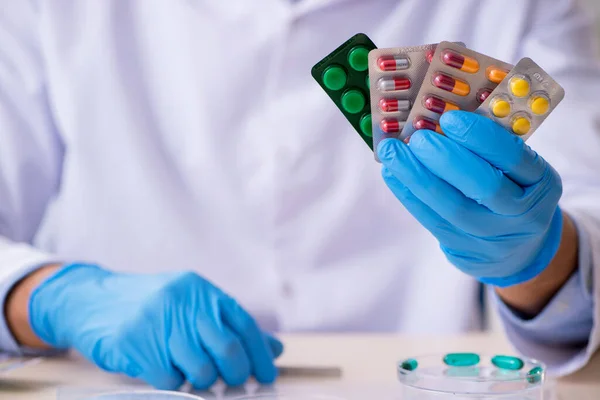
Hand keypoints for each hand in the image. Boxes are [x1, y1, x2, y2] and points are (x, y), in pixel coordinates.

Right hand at [28, 264, 282, 389]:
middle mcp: (181, 301)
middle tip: (234, 383)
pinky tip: (166, 371)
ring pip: (200, 369)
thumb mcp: (189, 306)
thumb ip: (230, 325)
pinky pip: (168, 379)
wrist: (90, 300)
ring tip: (194, 374)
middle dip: (236, 373)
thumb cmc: (150, 307)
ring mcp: (156, 321)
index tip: (267, 376)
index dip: (259, 354)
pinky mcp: (133, 343)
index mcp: (199, 289)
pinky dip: (173, 383)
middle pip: (227, 348)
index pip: (243, 324)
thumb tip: (274, 349)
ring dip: (203, 381)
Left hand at [378, 111, 562, 286]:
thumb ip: (492, 146)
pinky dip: (408, 194)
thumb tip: (443, 116)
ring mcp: (491, 236)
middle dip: (446, 158)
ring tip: (392, 152)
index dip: (480, 137)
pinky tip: (391, 173)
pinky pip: (431, 220)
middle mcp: (521, 214)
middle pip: (483, 185)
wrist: (520, 250)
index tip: (450, 118)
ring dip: (416, 175)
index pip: (513, 157)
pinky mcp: (463, 249)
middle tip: (418, 138)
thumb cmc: (514, 193)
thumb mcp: (520, 171)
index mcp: (540, 184)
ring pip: (451, 206)